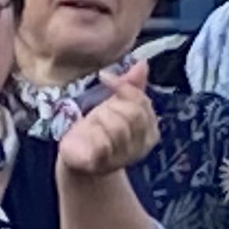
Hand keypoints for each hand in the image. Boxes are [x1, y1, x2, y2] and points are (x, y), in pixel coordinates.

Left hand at [53, 63, 160, 181]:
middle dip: (110, 106)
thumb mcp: (116, 104)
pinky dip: (91, 134)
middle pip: (133, 115)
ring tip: (90, 124)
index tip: (104, 76)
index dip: (124, 87)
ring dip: (98, 120)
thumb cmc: (99, 129)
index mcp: (150, 130)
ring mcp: (123, 158)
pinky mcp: (101, 164)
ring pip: (117, 127)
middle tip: (96, 110)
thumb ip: (131, 86)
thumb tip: (142, 64)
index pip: (143, 102)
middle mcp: (141, 146)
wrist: (79, 157)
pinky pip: (101, 144)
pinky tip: (84, 132)